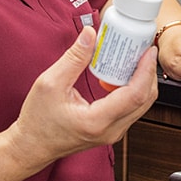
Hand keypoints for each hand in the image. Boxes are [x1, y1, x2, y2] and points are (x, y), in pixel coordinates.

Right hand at [6, 28, 157, 170]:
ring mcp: (113, 133)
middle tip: (143, 48)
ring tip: (135, 57)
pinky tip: (123, 72)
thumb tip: (91, 34)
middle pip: (145, 100)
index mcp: (97, 121)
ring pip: (141, 105)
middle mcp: (111, 131)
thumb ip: (74, 58)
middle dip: (148, 72)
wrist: (32, 146)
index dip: (146, 70)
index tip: (148, 51)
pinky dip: (133, 88)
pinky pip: (131, 108)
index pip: (135, 95)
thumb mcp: (50, 83)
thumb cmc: (37, 121)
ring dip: (142, 80)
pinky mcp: (111, 130)